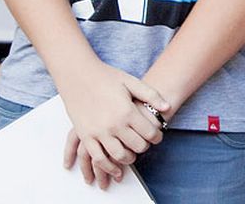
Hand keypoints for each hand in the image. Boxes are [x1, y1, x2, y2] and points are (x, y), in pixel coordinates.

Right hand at [59, 63, 168, 186]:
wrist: (78, 75)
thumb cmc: (106, 77)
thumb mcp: (131, 82)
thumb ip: (151, 95)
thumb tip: (167, 108)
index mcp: (127, 111)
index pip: (149, 133)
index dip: (157, 137)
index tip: (157, 136)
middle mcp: (114, 124)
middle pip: (136, 146)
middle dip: (144, 147)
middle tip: (145, 144)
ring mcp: (98, 132)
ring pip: (118, 156)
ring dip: (128, 159)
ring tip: (132, 156)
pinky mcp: (86, 136)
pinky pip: (98, 158)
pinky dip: (107, 167)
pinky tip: (114, 169)